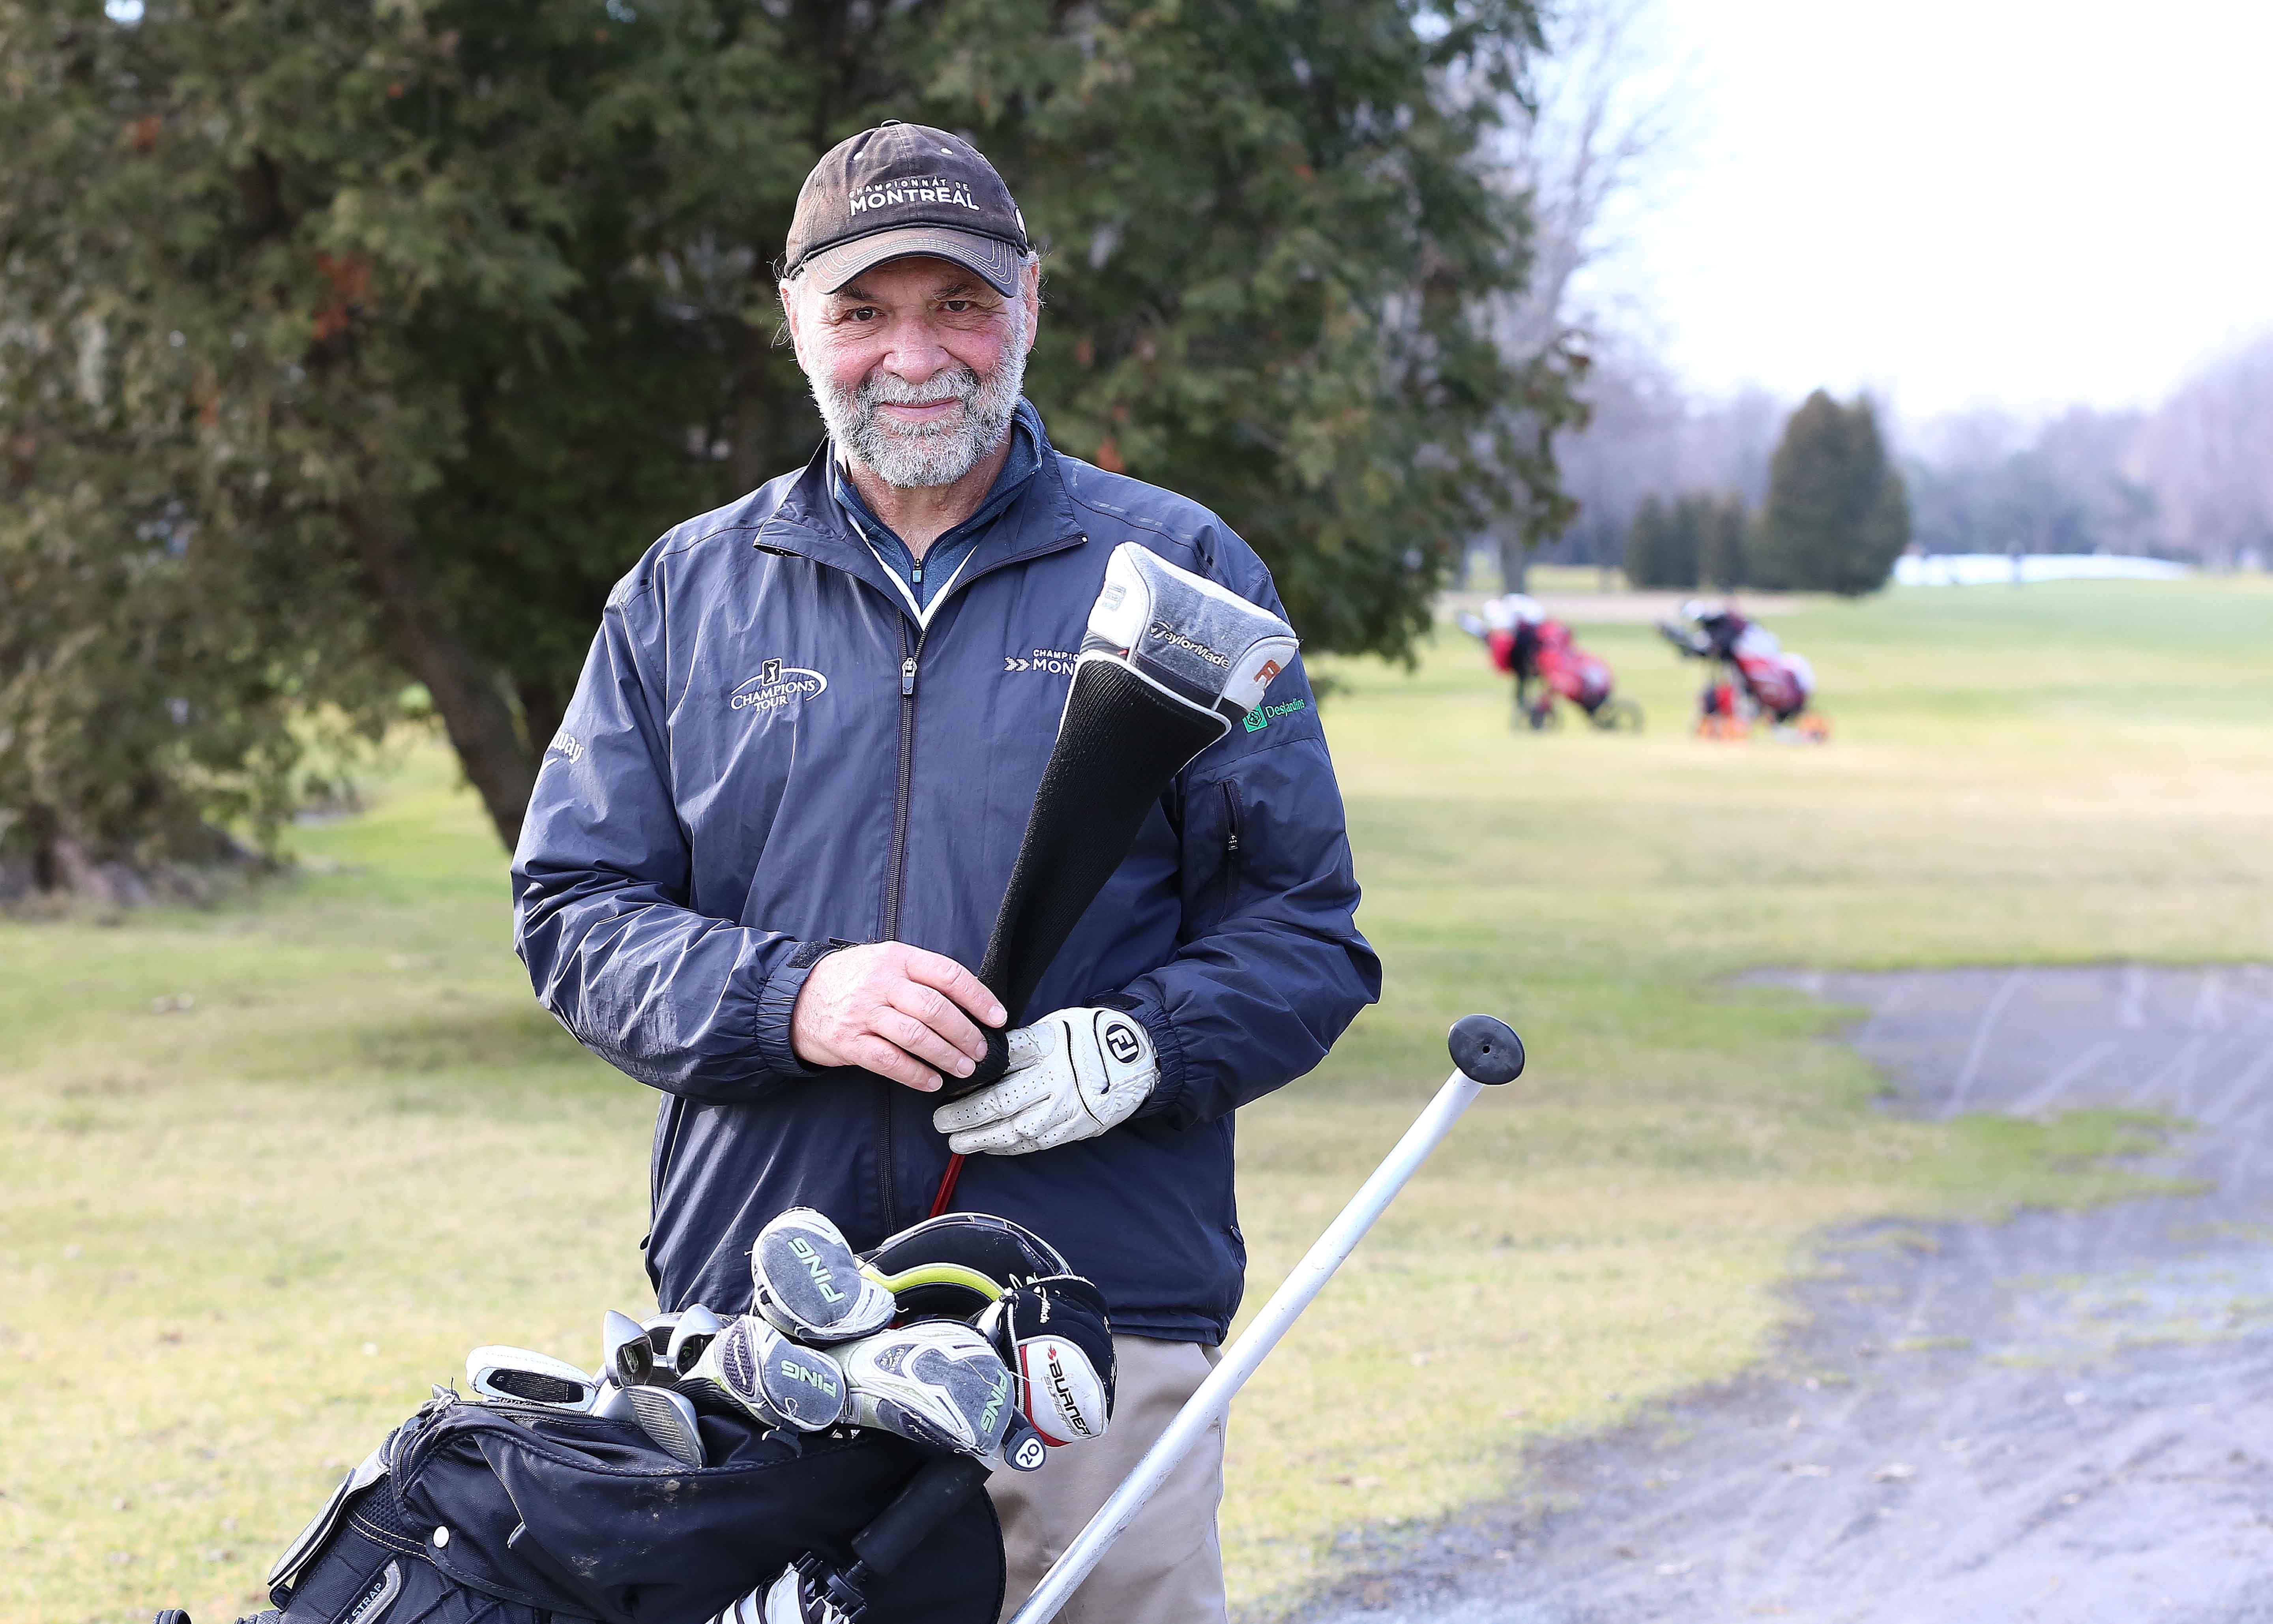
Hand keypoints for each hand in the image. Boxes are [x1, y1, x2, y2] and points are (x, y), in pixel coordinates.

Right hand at [790, 942, 1004, 1091]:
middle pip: (935, 1008)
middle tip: (980, 1051)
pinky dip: (915, 1074)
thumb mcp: (884, 963)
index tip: (997, 1018)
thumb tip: (969, 1003)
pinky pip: (889, 1061)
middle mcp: (881, 982)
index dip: (978, 998)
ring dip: (945, 1056)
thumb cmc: (852, 981)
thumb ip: (920, 977)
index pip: (947, 974)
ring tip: (963, 1068)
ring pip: (915, 1036)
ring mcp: (863, 1013)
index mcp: (897, 958)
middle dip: (964, 1033)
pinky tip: (932, 1082)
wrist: (794, 997)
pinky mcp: (848, 1041)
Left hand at [931, 1007, 1156, 1154]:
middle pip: (1002, 1106)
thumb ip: (1019, 1045)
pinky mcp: (1075, 1129)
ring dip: (984, 1139)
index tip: (945, 1092)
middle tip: (941, 1124)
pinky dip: (1011, 1147)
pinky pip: (1036, 1144)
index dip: (969, 1088)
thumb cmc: (1088, 1037)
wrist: (1136, 1058)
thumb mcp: (1052, 1029)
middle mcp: (1056, 1085)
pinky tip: (992, 1147)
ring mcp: (1067, 1111)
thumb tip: (982, 1058)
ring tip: (958, 1143)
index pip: (1000, 1073)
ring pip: (1017, 1132)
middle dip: (967, 1119)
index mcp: (1048, 1054)